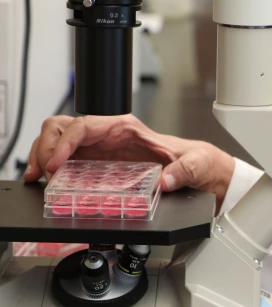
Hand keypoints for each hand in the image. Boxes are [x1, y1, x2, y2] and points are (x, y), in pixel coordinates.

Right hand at [24, 115, 234, 206]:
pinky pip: (67, 161)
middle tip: (41, 171)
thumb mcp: (196, 164)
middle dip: (46, 145)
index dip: (66, 142)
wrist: (200, 172)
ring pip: (60, 141)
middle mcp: (110, 135)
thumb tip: (165, 181)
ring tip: (36, 176)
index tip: (57, 163)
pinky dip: (52, 167)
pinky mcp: (100, 165)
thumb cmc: (195, 161)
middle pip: (64, 128)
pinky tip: (46, 181)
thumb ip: (183, 170)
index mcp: (127, 128)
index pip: (85, 125)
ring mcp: (102, 149)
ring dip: (43, 155)